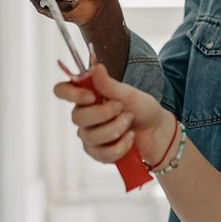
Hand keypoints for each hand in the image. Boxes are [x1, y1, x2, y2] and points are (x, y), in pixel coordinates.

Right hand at [53, 61, 173, 165]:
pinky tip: (130, 138)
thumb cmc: (141, 109)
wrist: (157, 131)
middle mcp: (84, 116)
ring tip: (129, 121)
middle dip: (104, 113)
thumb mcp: (128, 93)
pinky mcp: (98, 153)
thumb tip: (95, 67)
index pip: (62, 91)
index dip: (71, 94)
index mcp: (87, 96)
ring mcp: (89, 136)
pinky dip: (121, 145)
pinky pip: (102, 153)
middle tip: (122, 108)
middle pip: (76, 117)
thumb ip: (109, 84)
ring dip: (116, 128)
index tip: (92, 96)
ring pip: (91, 136)